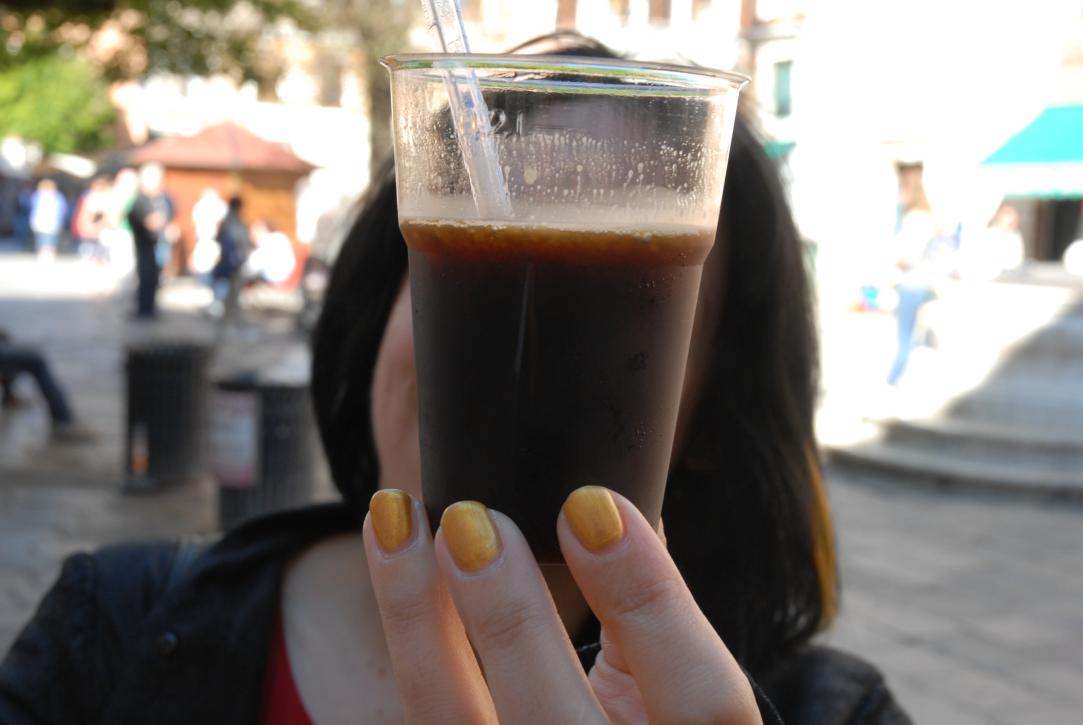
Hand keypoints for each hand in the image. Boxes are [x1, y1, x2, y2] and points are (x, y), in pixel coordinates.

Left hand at [362, 486, 760, 723]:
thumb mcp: (669, 688)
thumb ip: (650, 611)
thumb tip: (614, 502)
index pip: (701, 697)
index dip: (648, 598)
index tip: (590, 505)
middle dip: (510, 620)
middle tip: (474, 522)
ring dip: (418, 619)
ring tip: (399, 523)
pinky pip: (423, 714)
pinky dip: (402, 631)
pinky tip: (391, 553)